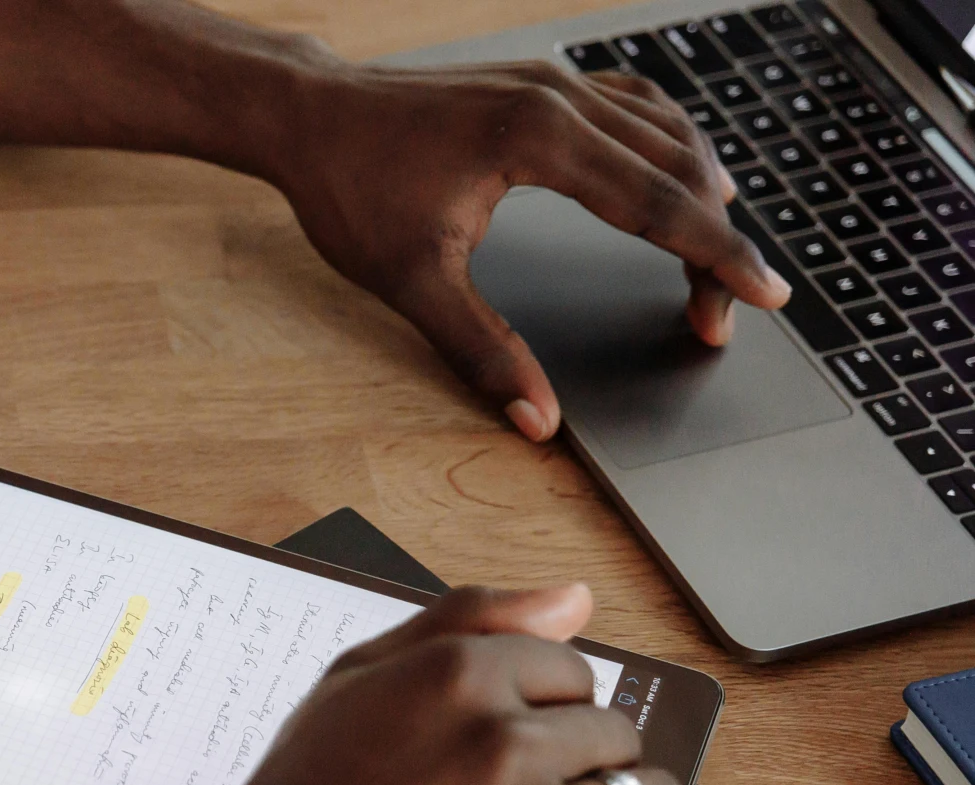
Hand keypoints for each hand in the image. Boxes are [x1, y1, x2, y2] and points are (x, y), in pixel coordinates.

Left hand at [269, 57, 791, 440]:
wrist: (308, 115)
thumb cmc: (349, 189)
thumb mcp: (412, 282)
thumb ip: (482, 349)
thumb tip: (536, 415)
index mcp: (540, 139)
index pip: (657, 203)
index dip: (717, 256)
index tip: (765, 295)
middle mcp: (561, 97)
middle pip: (675, 169)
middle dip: (713, 240)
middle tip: (730, 309)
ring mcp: (554, 81)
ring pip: (665, 130)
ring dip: (699, 190)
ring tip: (718, 254)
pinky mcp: (541, 82)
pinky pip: (634, 106)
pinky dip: (668, 146)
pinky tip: (678, 176)